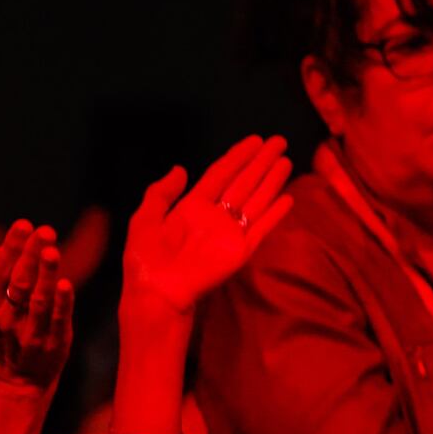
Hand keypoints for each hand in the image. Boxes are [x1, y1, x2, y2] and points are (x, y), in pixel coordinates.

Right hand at [0, 220, 73, 387]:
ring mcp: (28, 334)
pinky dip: (61, 303)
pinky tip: (65, 283)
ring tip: (52, 250)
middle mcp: (4, 321)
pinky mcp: (52, 344)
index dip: (11, 247)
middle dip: (29, 256)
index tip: (23, 224)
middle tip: (44, 230)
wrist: (16, 379)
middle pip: (17, 283)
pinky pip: (57, 322)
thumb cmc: (2, 331)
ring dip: (45, 275)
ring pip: (37, 301)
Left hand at [122, 135, 294, 318]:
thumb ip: (161, 193)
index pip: (220, 174)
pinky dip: (274, 214)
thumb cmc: (146, 259)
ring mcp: (229, 233)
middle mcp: (214, 216)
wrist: (157, 294)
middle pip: (243, 182)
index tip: (255, 140)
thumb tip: (180, 168)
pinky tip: (288, 198)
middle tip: (279, 141)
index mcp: (191, 207)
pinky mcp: (240, 252)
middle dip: (261, 162)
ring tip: (287, 160)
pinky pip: (261, 228)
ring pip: (256, 200)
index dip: (237, 156)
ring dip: (271, 180)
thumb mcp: (144, 219)